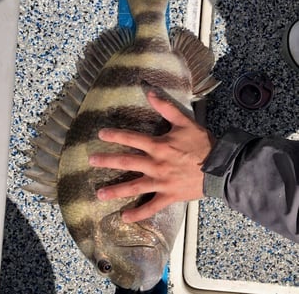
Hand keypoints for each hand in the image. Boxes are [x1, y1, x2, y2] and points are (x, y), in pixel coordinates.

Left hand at [89, 90, 213, 222]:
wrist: (220, 166)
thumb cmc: (202, 143)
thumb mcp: (185, 121)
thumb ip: (166, 107)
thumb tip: (149, 92)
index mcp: (158, 146)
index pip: (132, 138)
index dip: (115, 135)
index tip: (100, 135)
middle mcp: (156, 164)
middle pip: (127, 162)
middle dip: (107, 161)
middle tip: (90, 161)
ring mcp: (161, 182)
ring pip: (135, 187)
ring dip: (116, 190)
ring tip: (99, 194)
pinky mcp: (169, 196)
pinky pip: (152, 207)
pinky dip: (139, 213)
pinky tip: (125, 217)